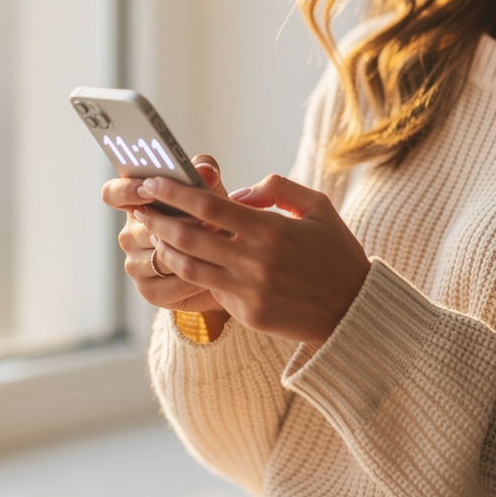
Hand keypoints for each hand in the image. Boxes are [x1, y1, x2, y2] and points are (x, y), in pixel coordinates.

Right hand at [101, 155, 229, 321]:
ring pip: (159, 255)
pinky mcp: (148, 290)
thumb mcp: (212, 191)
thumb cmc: (213, 220)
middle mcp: (130, 234)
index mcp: (136, 204)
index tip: (148, 186)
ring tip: (217, 245)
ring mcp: (135, 263)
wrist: (228, 263)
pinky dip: (192, 278)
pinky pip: (168, 284)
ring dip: (190, 251)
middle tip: (209, 220)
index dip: (127, 190)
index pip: (113, 193)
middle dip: (179, 221)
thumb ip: (206, 173)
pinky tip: (211, 272)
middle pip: (144, 226)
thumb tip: (205, 168)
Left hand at [133, 174, 370, 344]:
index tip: (153, 182)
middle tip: (141, 206)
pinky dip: (196, 272)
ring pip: (190, 268)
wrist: (354, 310)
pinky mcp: (247, 315)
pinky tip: (186, 259)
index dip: (176, 193)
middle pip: (190, 237)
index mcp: (272, 230)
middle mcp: (256, 262)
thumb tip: (240, 193)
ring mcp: (249, 292)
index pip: (210, 207)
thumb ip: (278, 189)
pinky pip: (211, 289)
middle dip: (158, 218)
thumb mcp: (319, 207)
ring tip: (155, 234)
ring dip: (166, 249)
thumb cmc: (337, 252)